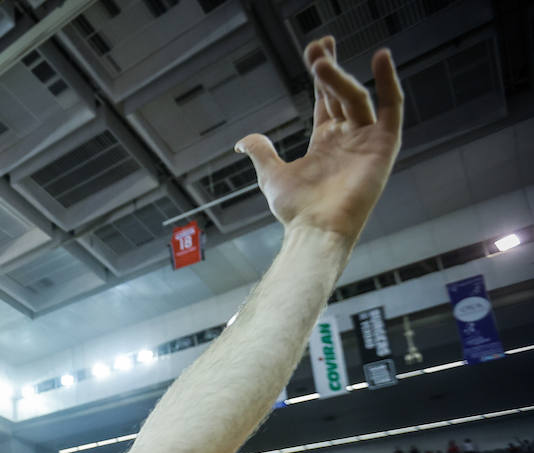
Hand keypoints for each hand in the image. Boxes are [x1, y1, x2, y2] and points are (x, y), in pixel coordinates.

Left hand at [239, 37, 401, 242]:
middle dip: (329, 68)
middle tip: (318, 44)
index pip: (325, 99)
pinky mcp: (384, 145)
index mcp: (326, 142)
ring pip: (356, 97)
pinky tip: (381, 58)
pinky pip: (391, 107)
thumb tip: (240, 141)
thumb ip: (261, 151)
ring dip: (339, 77)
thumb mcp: (271, 175)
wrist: (315, 229)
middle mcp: (349, 138)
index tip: (315, 49)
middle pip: (340, 93)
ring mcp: (368, 141)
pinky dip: (389, 83)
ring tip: (320, 61)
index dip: (321, 74)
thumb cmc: (296, 210)